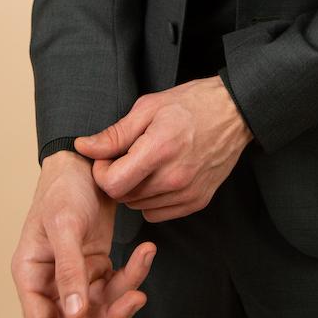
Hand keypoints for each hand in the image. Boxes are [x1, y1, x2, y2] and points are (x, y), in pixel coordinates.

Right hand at [11, 150, 156, 317]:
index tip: (93, 317)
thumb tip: (74, 313)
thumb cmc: (64, 186)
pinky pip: (117, 284)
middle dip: (107, 314)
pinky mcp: (97, 266)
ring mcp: (76, 275)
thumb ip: (68, 269)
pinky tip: (145, 253)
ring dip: (126, 291)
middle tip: (133, 298)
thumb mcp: (64, 225)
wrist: (87, 160)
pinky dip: (133, 273)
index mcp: (31, 274)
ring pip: (102, 305)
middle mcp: (51, 280)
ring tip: (144, 260)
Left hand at [72, 75, 253, 221]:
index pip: (112, 183)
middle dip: (118, 177)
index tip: (109, 156)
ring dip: (135, 189)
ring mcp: (188, 192)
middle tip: (130, 154)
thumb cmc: (190, 104)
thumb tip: (84, 147)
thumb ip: (114, 134)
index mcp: (159, 149)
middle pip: (124, 196)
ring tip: (149, 162)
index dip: (102, 171)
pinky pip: (158, 212)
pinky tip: (162, 174)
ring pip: (139, 206)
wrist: (233, 112)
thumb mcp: (148, 108)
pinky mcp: (197, 202)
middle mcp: (174, 177)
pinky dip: (152, 198)